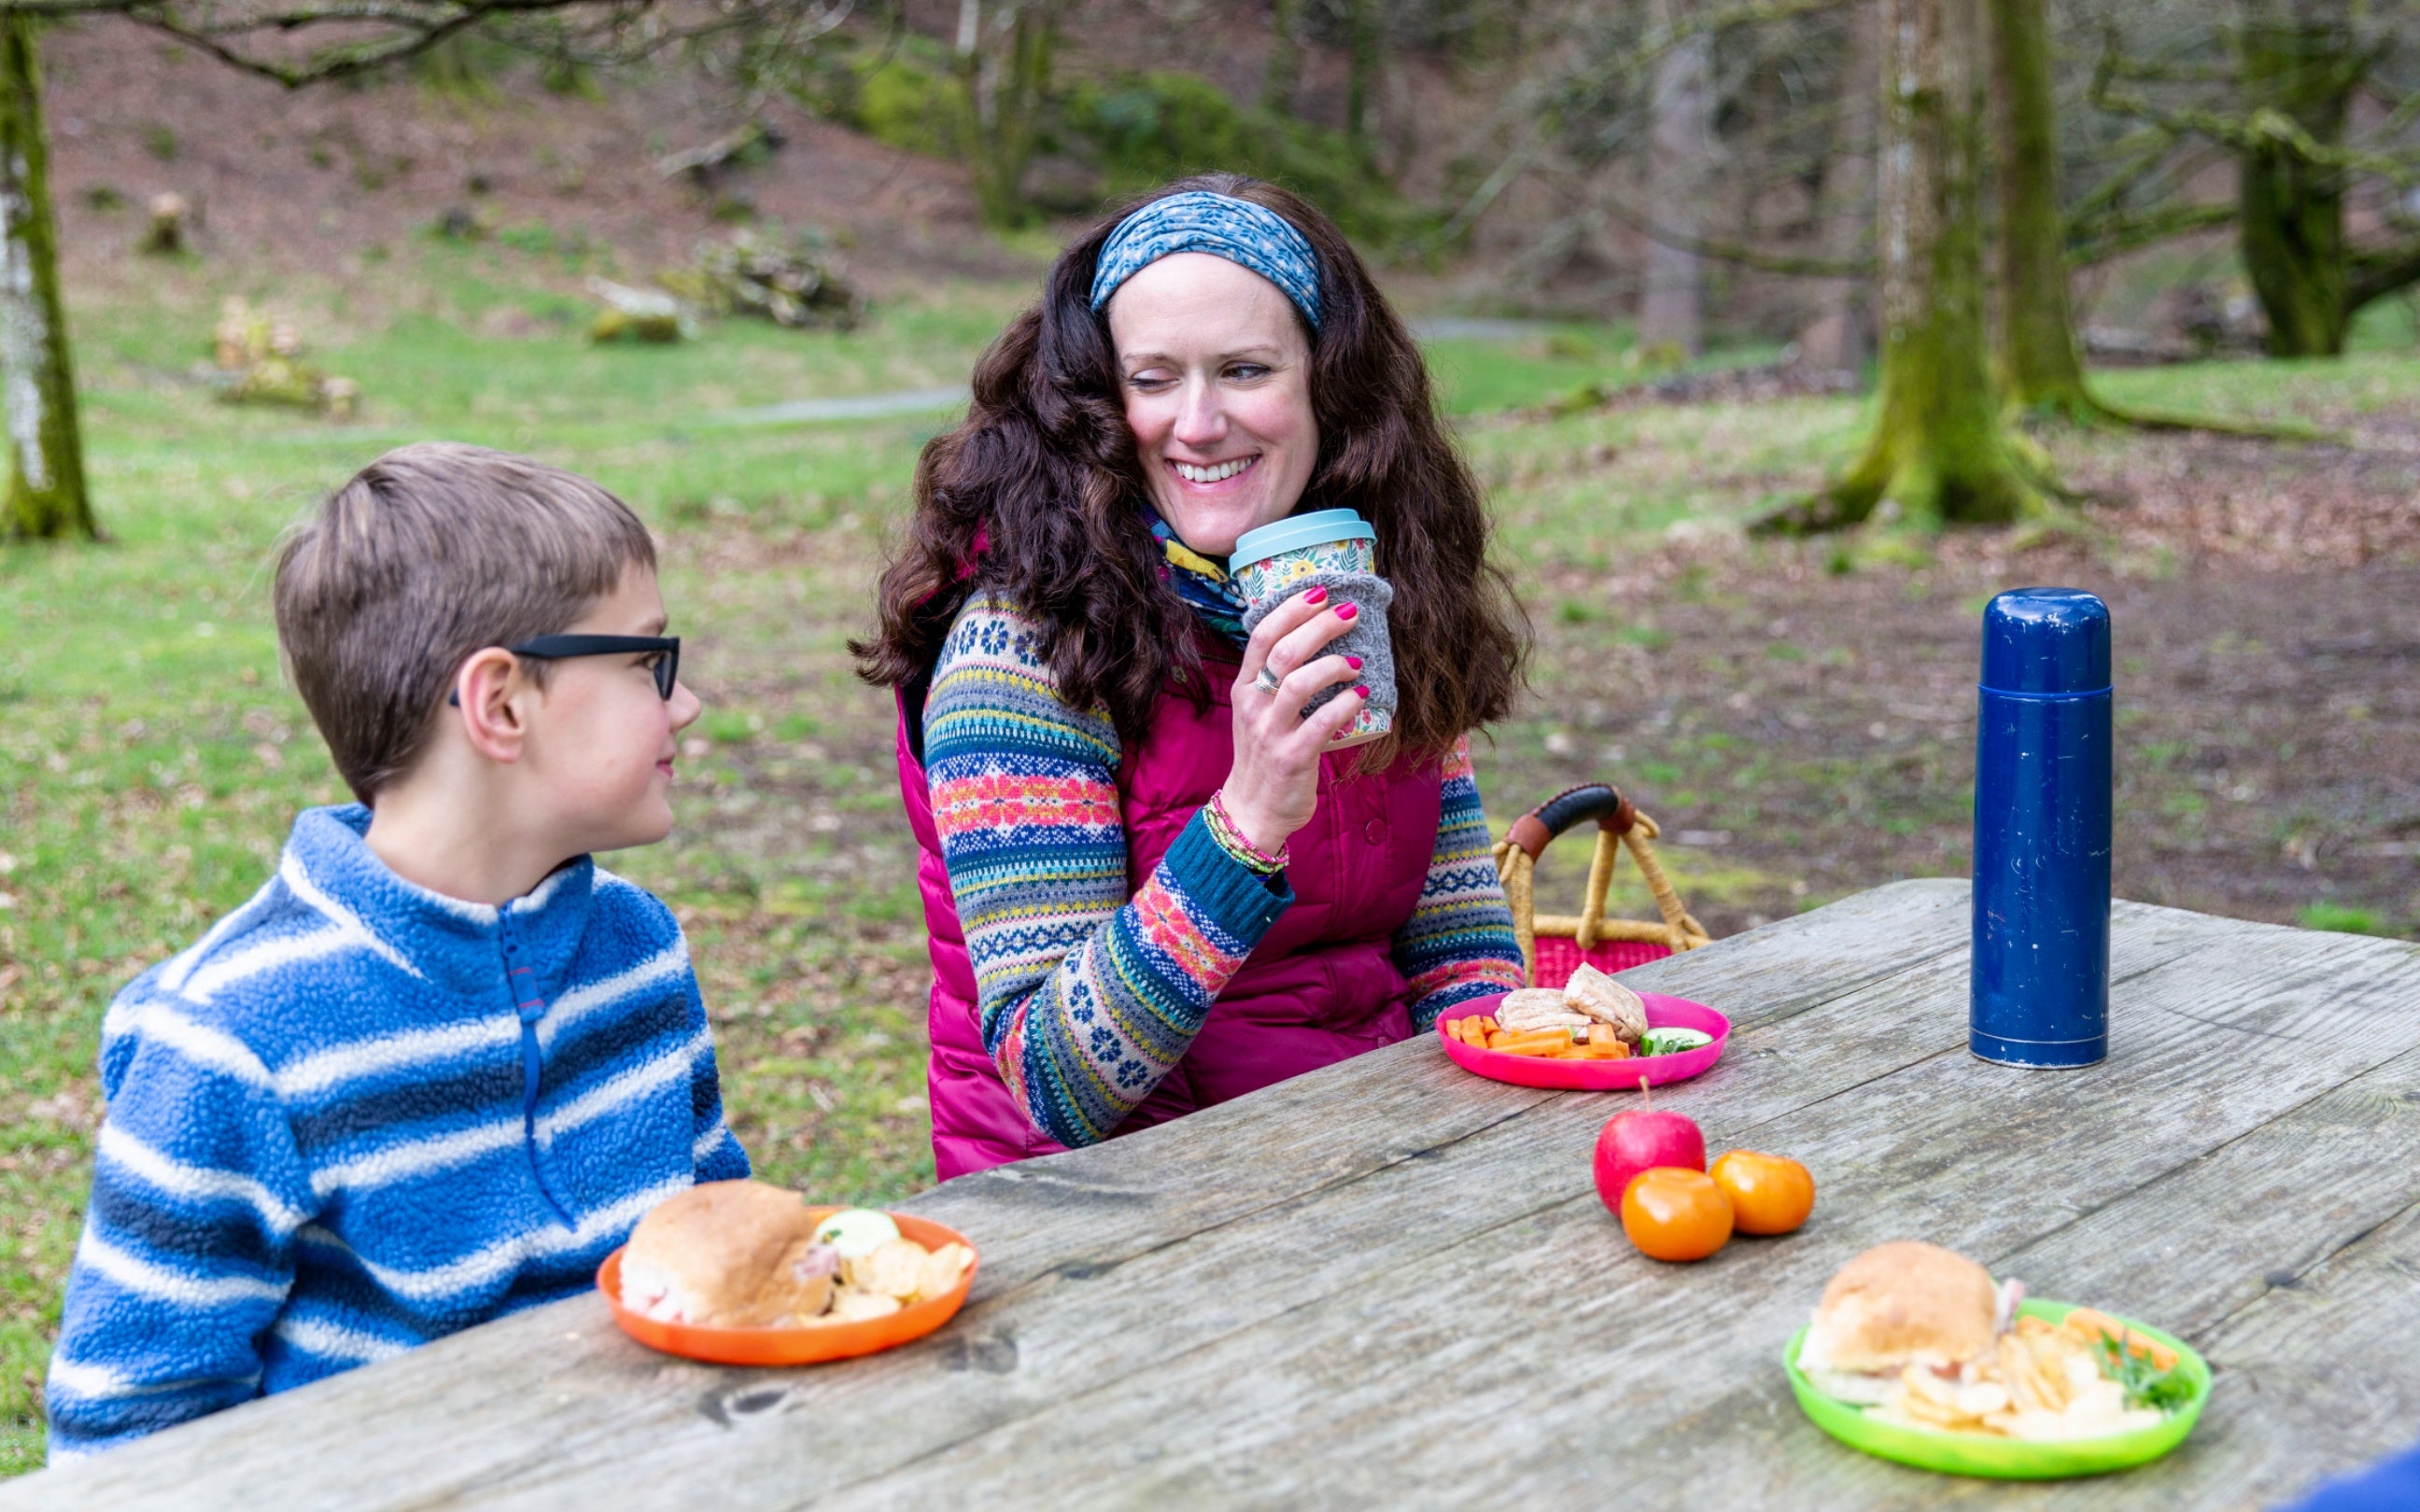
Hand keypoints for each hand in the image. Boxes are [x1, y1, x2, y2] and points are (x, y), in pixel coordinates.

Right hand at [1220, 587, 1368, 853]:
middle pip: (1284, 651)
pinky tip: (1360, 696)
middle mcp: (1253, 705)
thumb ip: (1276, 681)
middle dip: (1320, 626)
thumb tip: (1317, 642)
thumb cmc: (1263, 756)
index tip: (1320, 592)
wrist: (1252, 811)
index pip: (1261, 637)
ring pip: (1298, 683)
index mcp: (1244, 688)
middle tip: (1349, 614)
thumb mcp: (1258, 713)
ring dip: (1333, 665)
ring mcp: (1270, 732)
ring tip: (1357, 662)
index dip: (1291, 610)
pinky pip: (1322, 723)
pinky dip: (1345, 705)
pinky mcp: (1292, 757)